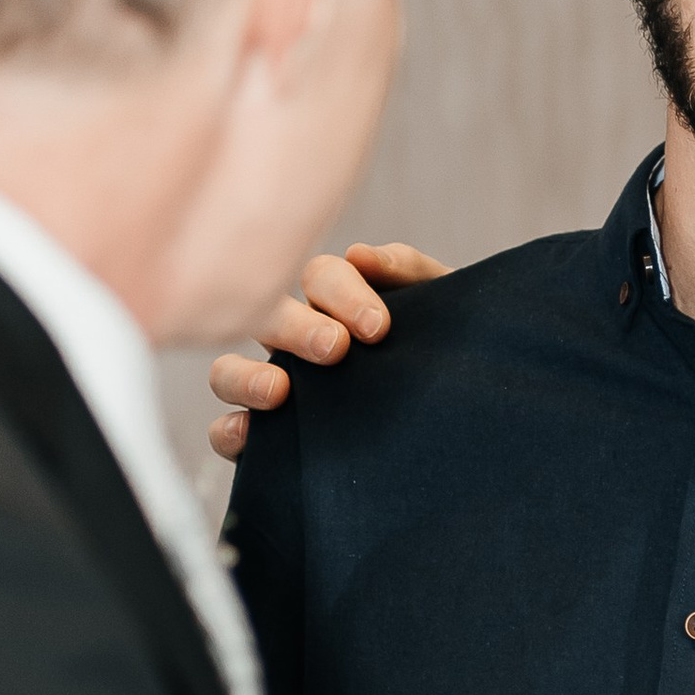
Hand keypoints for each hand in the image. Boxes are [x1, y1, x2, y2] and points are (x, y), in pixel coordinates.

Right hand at [206, 242, 445, 461]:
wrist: (467, 426)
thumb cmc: (448, 355)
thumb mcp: (445, 307)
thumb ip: (411, 272)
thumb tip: (361, 254)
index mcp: (338, 303)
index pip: (322, 278)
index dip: (343, 295)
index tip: (377, 328)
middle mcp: (297, 340)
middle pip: (269, 318)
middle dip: (296, 328)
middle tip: (335, 349)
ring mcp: (276, 389)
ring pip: (228, 371)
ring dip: (245, 375)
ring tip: (280, 389)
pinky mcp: (269, 440)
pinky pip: (227, 431)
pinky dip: (230, 430)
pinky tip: (251, 433)